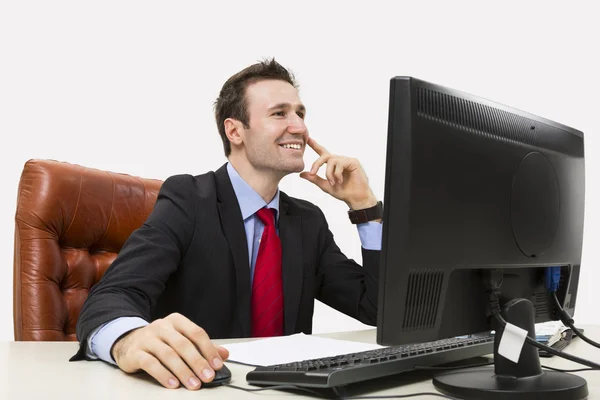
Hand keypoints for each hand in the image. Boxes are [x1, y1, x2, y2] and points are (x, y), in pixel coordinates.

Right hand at [111, 313, 229, 389]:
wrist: (128, 341)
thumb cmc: (159, 341)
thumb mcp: (180, 339)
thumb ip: (202, 346)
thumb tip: (224, 354)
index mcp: (176, 321)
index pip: (196, 333)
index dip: (208, 349)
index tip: (217, 364)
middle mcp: (161, 327)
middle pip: (183, 344)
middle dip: (198, 362)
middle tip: (208, 377)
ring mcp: (147, 338)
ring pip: (168, 355)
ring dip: (183, 371)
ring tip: (193, 384)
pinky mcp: (135, 352)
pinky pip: (151, 363)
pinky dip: (164, 375)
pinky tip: (173, 384)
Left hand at [300, 137, 377, 209]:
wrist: (355, 198)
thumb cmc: (343, 192)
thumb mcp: (325, 185)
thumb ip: (314, 179)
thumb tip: (301, 174)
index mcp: (333, 165)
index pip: (322, 152)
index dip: (315, 145)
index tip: (308, 139)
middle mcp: (339, 160)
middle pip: (324, 156)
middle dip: (317, 164)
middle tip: (313, 173)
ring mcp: (346, 160)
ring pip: (331, 160)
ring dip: (329, 173)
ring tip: (332, 182)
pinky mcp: (353, 162)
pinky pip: (340, 163)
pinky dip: (337, 173)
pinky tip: (340, 180)